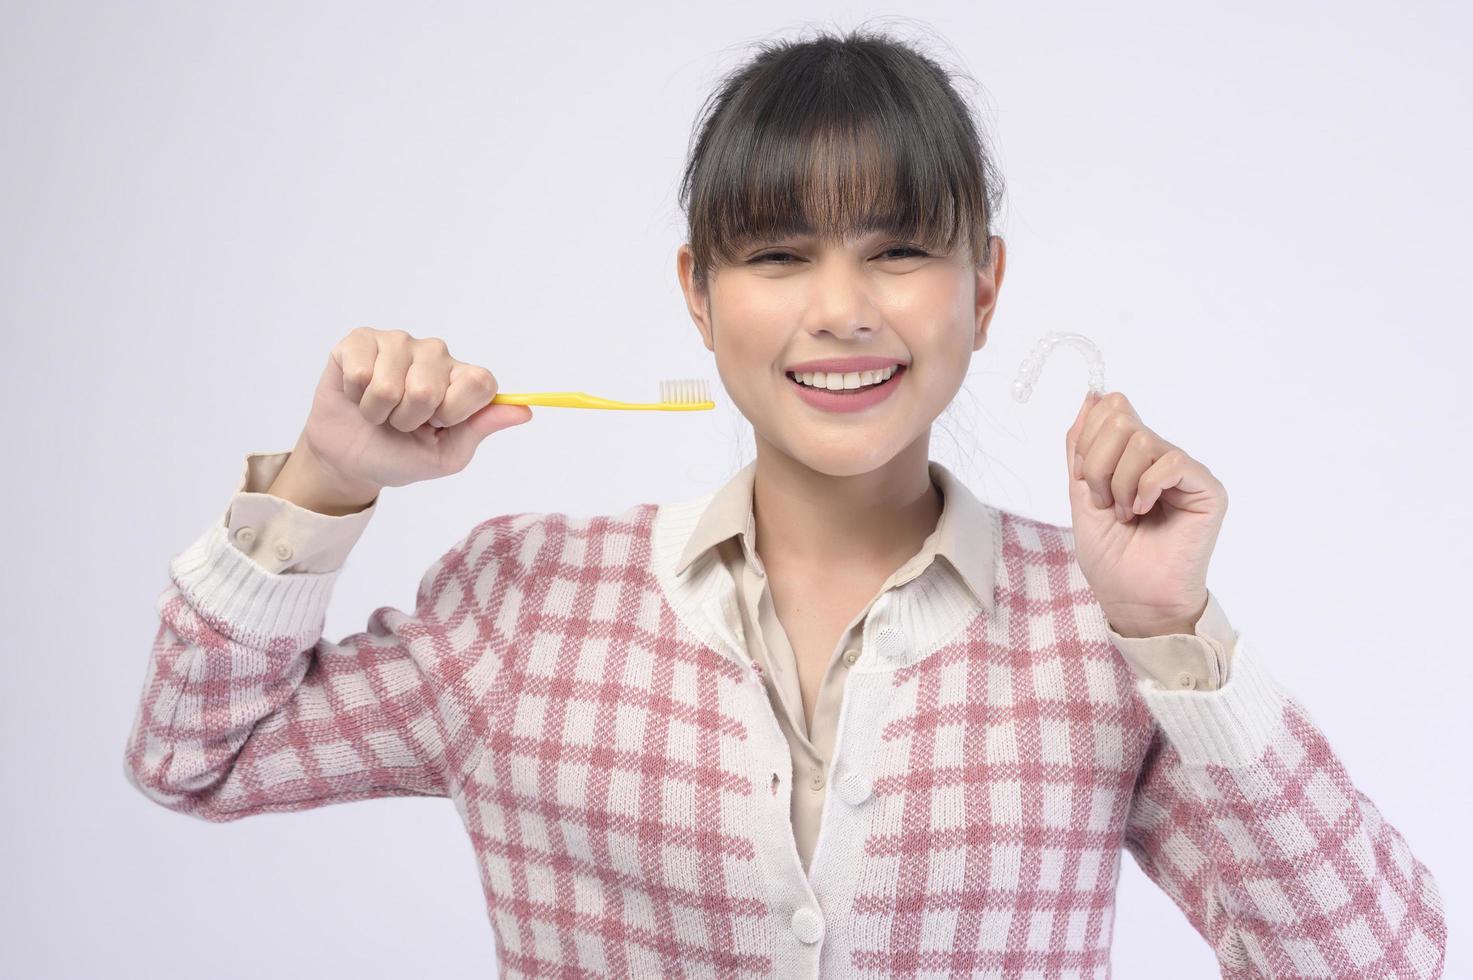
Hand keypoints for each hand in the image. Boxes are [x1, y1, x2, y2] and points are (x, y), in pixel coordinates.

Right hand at [300, 327, 533, 493]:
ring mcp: (398, 343)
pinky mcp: (360, 341)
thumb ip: (481, 429)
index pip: (481, 382)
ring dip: (379, 410)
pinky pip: (360, 371)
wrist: (349, 459)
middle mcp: (436, 354)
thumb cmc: (401, 455)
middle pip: (428, 388)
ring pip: (389, 383)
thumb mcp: (447, 455)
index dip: (456, 411)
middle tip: (401, 422)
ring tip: (379, 411)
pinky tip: (357, 394)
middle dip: (408, 419)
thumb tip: (525, 411)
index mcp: (463, 379)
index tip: (440, 424)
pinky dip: (355, 396)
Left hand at [1064, 389, 1226, 636]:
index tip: (1085, 481)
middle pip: (1120, 418)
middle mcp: (1160, 457)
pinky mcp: (1206, 488)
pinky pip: (1171, 461)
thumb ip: (1081, 446)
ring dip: (1120, 483)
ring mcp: (1184, 471)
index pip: (1109, 408)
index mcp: (1131, 456)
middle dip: (1099, 463)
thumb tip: (1092, 396)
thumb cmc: (1111, 556)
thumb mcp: (1080, 494)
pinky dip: (1146, 487)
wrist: (1133, 600)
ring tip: (1126, 514)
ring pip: (1141, 440)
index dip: (1086, 441)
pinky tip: (1144, 511)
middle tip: (1105, 502)